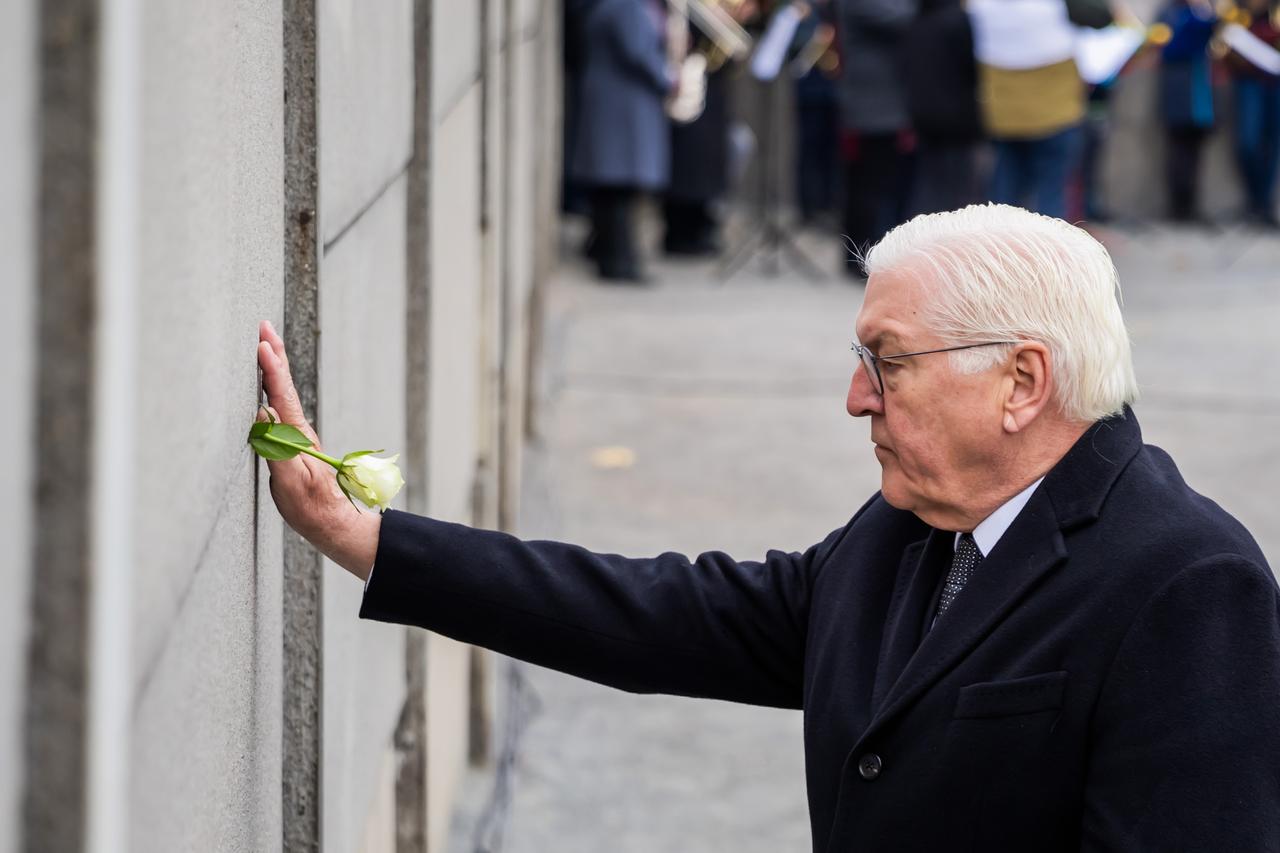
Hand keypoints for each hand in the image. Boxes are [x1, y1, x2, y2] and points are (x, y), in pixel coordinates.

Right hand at [257, 320, 380, 579]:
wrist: (331, 522)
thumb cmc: (309, 507)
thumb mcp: (291, 483)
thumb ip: (278, 450)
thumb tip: (262, 415)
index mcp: (297, 436)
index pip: (281, 395)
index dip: (271, 369)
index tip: (263, 343)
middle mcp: (298, 430)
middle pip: (285, 386)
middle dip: (275, 355)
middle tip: (264, 327)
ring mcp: (297, 435)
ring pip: (283, 394)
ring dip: (274, 368)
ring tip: (265, 345)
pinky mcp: (294, 444)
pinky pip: (281, 406)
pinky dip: (273, 388)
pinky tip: (266, 385)